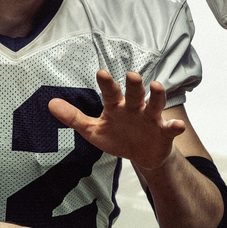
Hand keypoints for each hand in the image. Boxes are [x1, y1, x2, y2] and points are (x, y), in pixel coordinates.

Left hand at [49, 71, 185, 174]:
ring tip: (156, 86)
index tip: (101, 73)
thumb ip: (73, 118)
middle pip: (135, 94)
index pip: (111, 93)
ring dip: (156, 96)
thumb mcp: (93, 130)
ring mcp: (151, 118)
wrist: (142, 154)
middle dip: (134, 85)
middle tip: (132, 75)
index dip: (107, 84)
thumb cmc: (117, 137)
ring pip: (155, 104)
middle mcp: (135, 108)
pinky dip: (174, 126)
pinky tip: (176, 126)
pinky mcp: (164, 132)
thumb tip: (50, 104)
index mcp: (117, 107)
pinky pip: (170, 128)